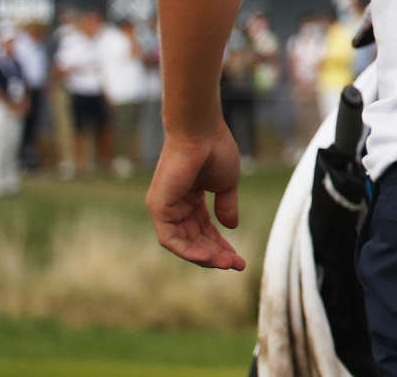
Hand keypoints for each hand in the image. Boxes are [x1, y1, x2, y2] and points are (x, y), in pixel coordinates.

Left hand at [146, 124, 246, 270]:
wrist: (201, 131)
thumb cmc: (215, 149)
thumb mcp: (226, 184)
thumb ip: (227, 205)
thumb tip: (232, 227)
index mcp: (189, 197)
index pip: (204, 229)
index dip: (221, 244)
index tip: (239, 257)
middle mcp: (174, 205)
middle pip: (195, 239)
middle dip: (216, 253)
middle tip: (236, 265)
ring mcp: (164, 207)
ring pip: (183, 243)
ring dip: (205, 256)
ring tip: (227, 263)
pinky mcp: (158, 208)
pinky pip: (171, 240)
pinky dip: (189, 251)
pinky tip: (209, 257)